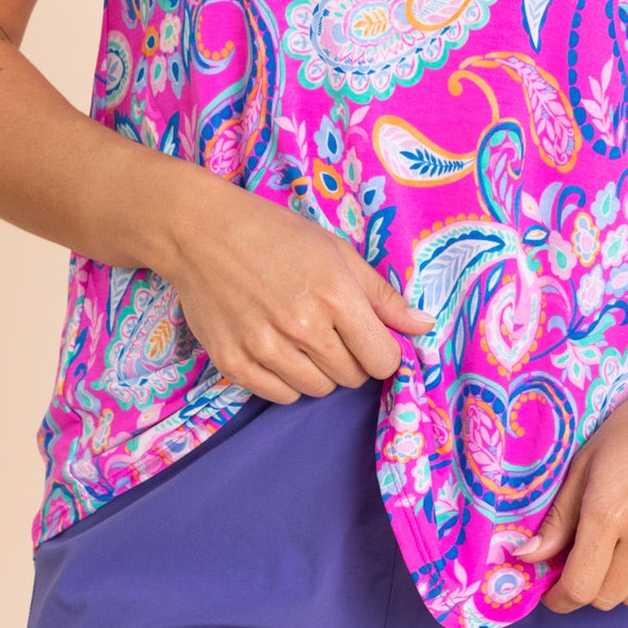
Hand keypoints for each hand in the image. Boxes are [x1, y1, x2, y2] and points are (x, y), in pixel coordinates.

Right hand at [158, 167, 435, 401]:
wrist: (200, 232)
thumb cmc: (274, 234)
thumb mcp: (336, 251)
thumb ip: (382, 295)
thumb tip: (426, 326)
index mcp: (335, 295)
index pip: (382, 359)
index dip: (380, 350)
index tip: (367, 336)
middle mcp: (302, 327)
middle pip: (351, 377)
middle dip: (350, 359)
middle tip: (330, 330)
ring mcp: (265, 349)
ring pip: (317, 390)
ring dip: (318, 370)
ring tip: (300, 336)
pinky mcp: (234, 363)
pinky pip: (280, 396)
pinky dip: (286, 380)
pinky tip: (277, 348)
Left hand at [511, 344, 627, 609]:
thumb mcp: (585, 462)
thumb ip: (558, 518)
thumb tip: (527, 557)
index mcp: (610, 513)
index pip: (580, 588)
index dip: (561, 598)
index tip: (555, 593)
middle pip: (608, 598)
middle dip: (589, 586)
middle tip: (587, 560)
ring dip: (624, 583)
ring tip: (622, 547)